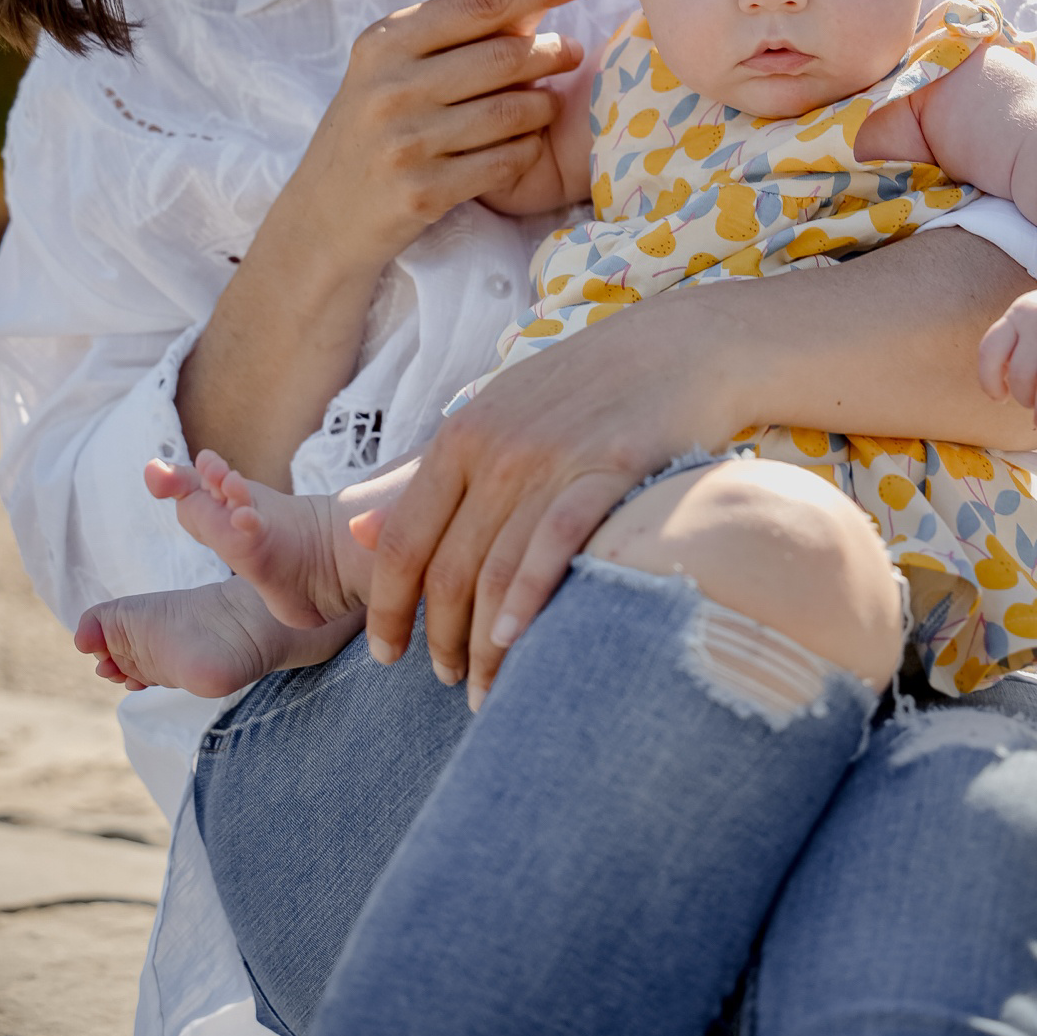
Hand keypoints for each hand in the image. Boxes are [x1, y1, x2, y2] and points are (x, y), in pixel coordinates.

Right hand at [291, 0, 597, 269]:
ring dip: (544, 105)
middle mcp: (392, 88)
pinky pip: (505, 161)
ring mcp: (407, 142)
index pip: (478, 5)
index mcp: (385, 43)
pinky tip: (526, 144)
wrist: (325, 214)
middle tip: (572, 51)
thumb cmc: (370, 128)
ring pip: (512, 111)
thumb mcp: (386, 68)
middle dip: (553, 50)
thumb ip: (442, 30)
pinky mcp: (425, 191)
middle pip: (504, 56)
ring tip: (548, 101)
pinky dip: (527, 150)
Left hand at [363, 290, 747, 707]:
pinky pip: (556, 547)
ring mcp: (552, 460)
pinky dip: (531, 601)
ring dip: (485, 645)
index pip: (404, 540)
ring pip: (498, 573)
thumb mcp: (495, 415)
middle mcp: (497, 449)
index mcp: (460, 436)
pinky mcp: (611, 470)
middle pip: (448, 568)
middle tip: (447, 679)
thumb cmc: (584, 388)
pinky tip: (518, 645)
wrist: (680, 345)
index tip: (385, 654)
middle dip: (440, 638)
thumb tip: (356, 530)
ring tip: (485, 690)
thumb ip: (429, 475)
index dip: (387, 608)